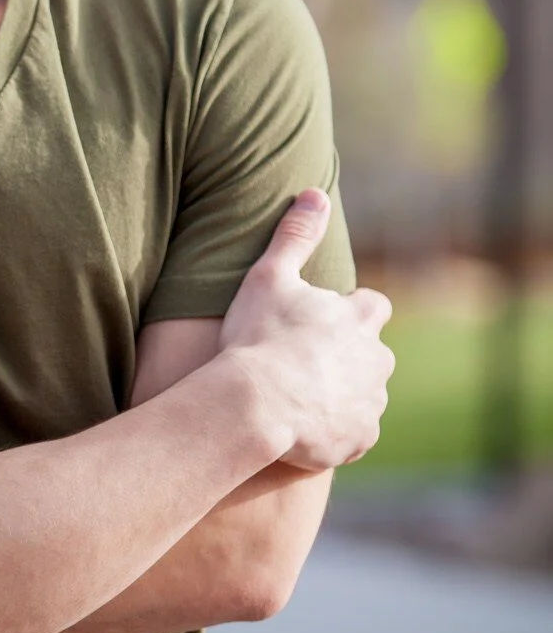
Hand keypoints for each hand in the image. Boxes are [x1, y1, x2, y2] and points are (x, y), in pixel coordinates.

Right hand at [217, 189, 394, 472]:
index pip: (373, 307)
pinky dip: (336, 432)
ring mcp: (370, 402)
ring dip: (342, 395)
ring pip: (365, 395)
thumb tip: (313, 193)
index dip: (352, 313)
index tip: (324, 322)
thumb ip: (295, 236)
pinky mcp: (360, 439)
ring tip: (300, 400)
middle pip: (373, 355)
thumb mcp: (269, 277)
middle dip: (349, 359)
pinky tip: (304, 430)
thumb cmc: (258, 337)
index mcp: (360, 318)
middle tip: (306, 364)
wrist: (255, 404)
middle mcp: (376, 359)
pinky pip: (355, 435)